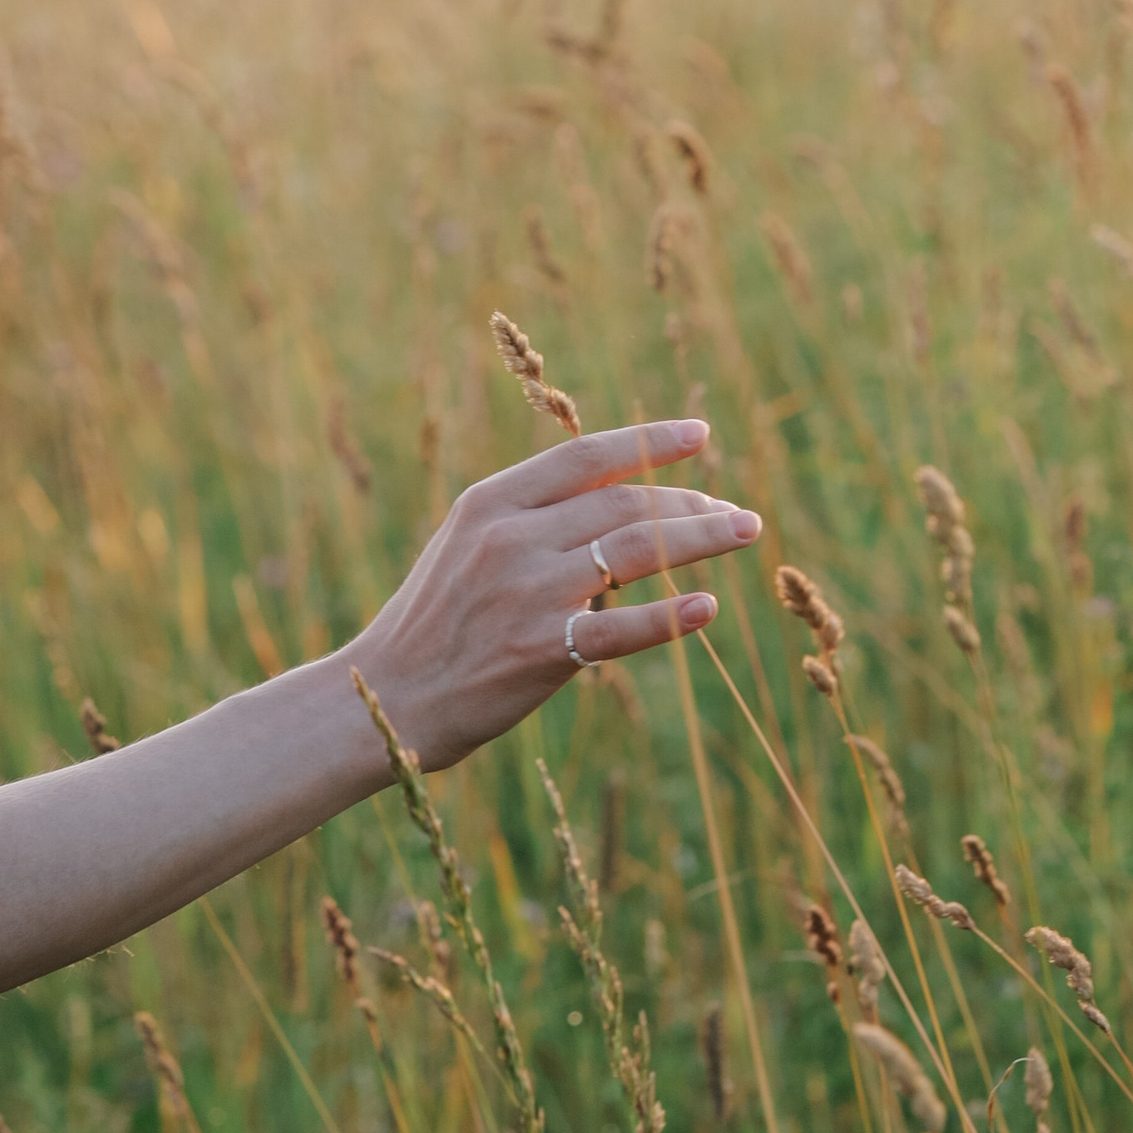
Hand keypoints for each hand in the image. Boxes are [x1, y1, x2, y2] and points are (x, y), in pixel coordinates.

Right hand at [343, 419, 760, 770]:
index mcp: (491, 502)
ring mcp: (529, 592)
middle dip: (690, 502)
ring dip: (701, 539)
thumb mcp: (468, 546)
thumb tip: (619, 496)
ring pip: (636, 551)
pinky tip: (708, 607)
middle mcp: (512, 538)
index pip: (585, 456)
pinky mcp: (543, 650)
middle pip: (624, 502)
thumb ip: (532, 517)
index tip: (700, 434)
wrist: (386, 698)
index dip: (648, 440)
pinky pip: (623, 628)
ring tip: (745, 532)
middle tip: (737, 513)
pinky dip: (671, 617)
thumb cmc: (435, 622)